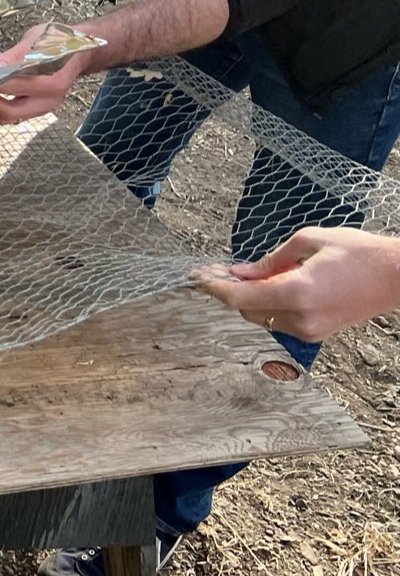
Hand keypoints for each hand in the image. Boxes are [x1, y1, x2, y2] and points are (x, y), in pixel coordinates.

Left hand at [0, 25, 99, 123]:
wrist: (79, 51)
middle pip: (9, 112)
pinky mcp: (37, 110)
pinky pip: (13, 115)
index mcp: (52, 82)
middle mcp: (49, 100)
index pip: (14, 88)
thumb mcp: (37, 39)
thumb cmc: (60, 42)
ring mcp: (44, 107)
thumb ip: (15, 55)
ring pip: (9, 118)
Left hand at [193, 226, 399, 341]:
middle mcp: (301, 317)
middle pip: (246, 310)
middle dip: (231, 291)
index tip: (196, 278)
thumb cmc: (360, 253)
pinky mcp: (317, 333)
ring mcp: (310, 329)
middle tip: (220, 271)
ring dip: (251, 298)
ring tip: (250, 275)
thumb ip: (270, 260)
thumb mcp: (311, 242)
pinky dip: (269, 305)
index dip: (214, 287)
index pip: (239, 297)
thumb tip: (241, 272)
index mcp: (297, 292)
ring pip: (261, 317)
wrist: (399, 276)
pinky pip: (280, 321)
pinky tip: (272, 286)